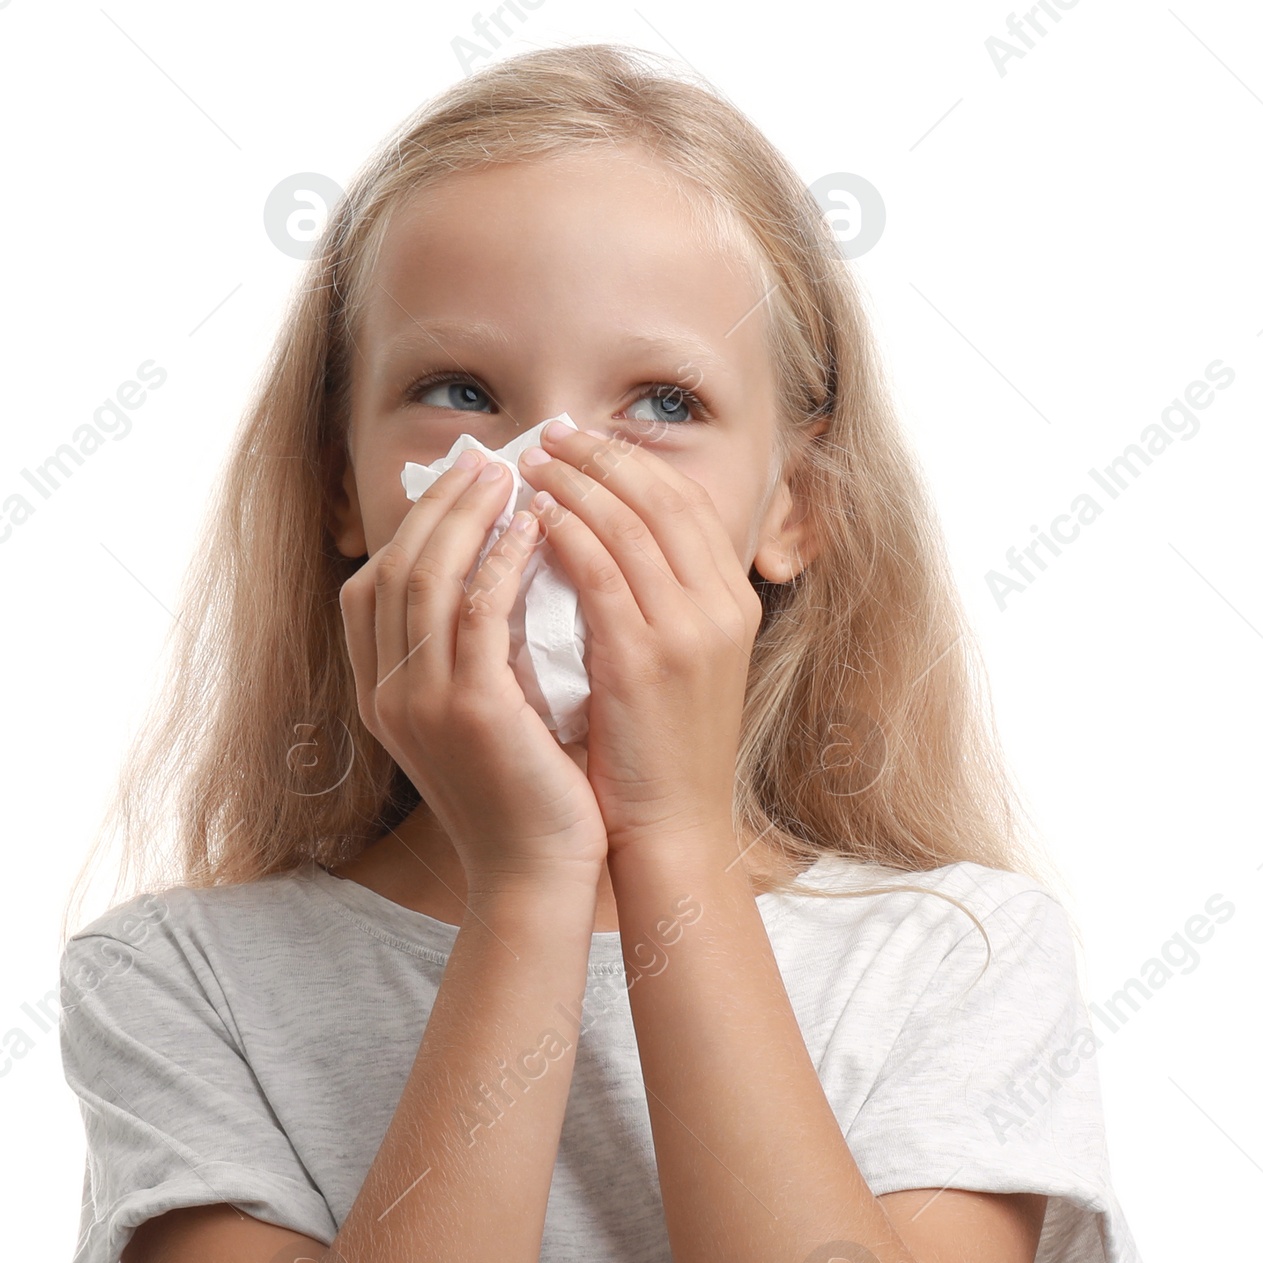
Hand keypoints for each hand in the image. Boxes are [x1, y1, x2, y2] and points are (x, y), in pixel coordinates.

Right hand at [340, 449, 607, 888]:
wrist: (537, 875)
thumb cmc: (526, 799)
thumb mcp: (484, 721)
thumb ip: (474, 659)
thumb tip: (500, 583)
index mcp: (381, 697)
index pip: (370, 589)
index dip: (410, 531)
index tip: (459, 491)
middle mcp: (387, 695)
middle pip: (396, 568)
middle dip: (439, 505)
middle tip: (488, 460)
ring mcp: (420, 703)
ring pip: (428, 577)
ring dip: (469, 516)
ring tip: (513, 475)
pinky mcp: (469, 710)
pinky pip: (478, 610)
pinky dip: (502, 560)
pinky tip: (535, 529)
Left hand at [519, 424, 765, 859]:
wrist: (672, 830)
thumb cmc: (657, 755)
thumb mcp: (675, 666)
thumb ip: (655, 603)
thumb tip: (602, 542)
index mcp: (733, 602)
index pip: (685, 503)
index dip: (634, 461)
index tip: (584, 440)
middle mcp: (721, 606)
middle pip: (662, 498)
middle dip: (602, 455)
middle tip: (548, 432)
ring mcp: (690, 631)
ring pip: (630, 525)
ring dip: (575, 484)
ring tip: (529, 464)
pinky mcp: (648, 660)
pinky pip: (603, 575)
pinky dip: (568, 537)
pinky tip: (534, 520)